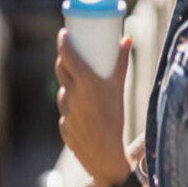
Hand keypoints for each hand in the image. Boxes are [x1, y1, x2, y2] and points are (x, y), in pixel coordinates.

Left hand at [55, 28, 132, 186]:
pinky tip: (82, 110)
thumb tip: (127, 39)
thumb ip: (122, 62)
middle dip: (63, 59)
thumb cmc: (116, 117)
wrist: (106, 153)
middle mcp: (71, 92)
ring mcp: (65, 109)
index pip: (66, 54)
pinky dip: (73, 107)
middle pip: (60, 69)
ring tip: (79, 83)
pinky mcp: (63, 124)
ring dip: (68, 85)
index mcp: (84, 80)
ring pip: (63, 90)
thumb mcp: (120, 86)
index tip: (63, 33)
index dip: (62, 41)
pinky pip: (66, 111)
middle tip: (70, 54)